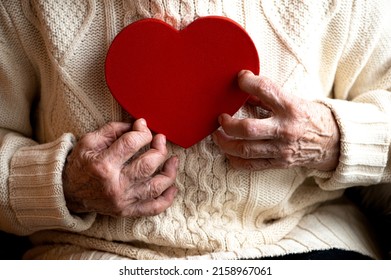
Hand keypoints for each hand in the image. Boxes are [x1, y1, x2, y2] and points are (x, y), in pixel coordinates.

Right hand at [62, 119, 178, 216]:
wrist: (68, 193)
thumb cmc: (80, 164)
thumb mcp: (89, 141)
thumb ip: (113, 130)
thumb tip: (138, 124)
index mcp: (103, 165)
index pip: (131, 144)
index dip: (142, 132)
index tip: (143, 126)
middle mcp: (115, 185)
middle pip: (148, 165)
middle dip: (159, 149)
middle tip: (160, 139)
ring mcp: (123, 201)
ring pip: (155, 187)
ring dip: (170, 172)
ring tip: (174, 160)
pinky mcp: (127, 211)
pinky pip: (153, 208)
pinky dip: (167, 199)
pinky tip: (172, 187)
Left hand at [212, 70, 339, 170]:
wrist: (332, 143)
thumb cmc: (311, 117)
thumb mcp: (294, 100)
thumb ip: (268, 97)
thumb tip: (244, 91)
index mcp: (291, 107)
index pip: (266, 90)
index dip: (248, 81)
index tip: (240, 78)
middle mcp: (285, 129)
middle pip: (248, 129)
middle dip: (228, 124)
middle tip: (221, 118)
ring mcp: (281, 149)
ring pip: (245, 150)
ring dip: (225, 143)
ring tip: (218, 135)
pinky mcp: (278, 163)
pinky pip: (250, 165)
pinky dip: (234, 160)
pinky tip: (229, 152)